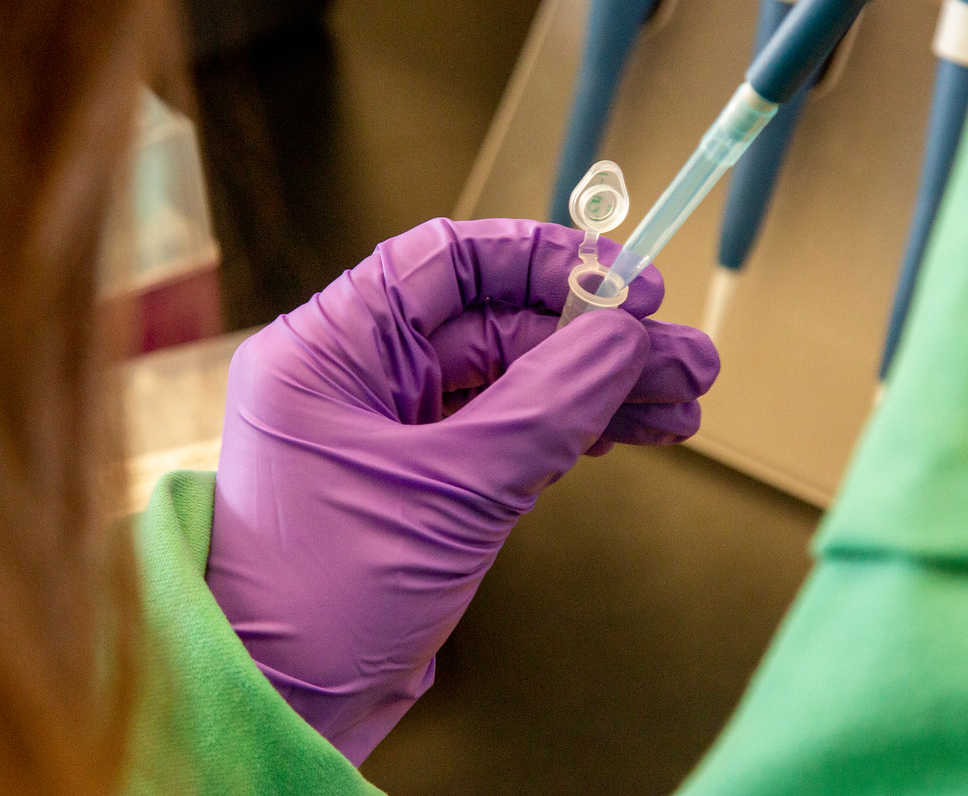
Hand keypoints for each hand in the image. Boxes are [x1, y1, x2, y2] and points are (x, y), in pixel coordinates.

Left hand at [206, 218, 718, 763]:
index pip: (445, 262)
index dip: (542, 260)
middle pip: (496, 323)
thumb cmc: (318, 602)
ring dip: (600, 390)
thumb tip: (619, 338)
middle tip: (682, 357)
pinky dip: (571, 432)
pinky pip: (509, 432)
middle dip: (596, 341)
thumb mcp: (447, 494)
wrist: (285, 708)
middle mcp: (357, 376)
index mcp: (328, 349)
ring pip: (515, 380)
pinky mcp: (423, 481)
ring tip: (681, 402)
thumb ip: (542, 409)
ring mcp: (392, 429)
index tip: (624, 280)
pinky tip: (632, 432)